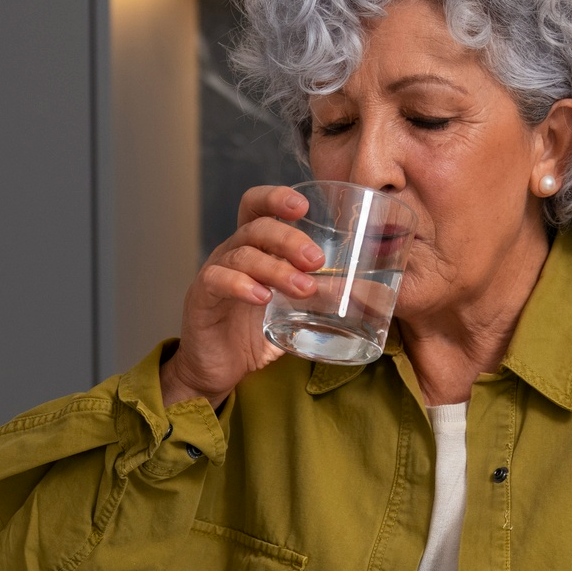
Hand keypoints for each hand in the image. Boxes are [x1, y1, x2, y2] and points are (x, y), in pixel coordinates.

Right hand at [160, 186, 324, 408]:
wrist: (217, 372)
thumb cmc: (255, 337)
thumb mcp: (294, 313)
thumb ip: (323, 299)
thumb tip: (371, 293)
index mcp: (253, 249)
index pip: (257, 207)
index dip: (276, 198)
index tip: (304, 206)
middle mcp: (231, 254)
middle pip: (256, 227)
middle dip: (289, 238)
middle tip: (316, 260)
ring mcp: (214, 274)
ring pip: (242, 255)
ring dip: (277, 269)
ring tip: (303, 288)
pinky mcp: (201, 299)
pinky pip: (217, 280)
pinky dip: (241, 285)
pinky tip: (262, 297)